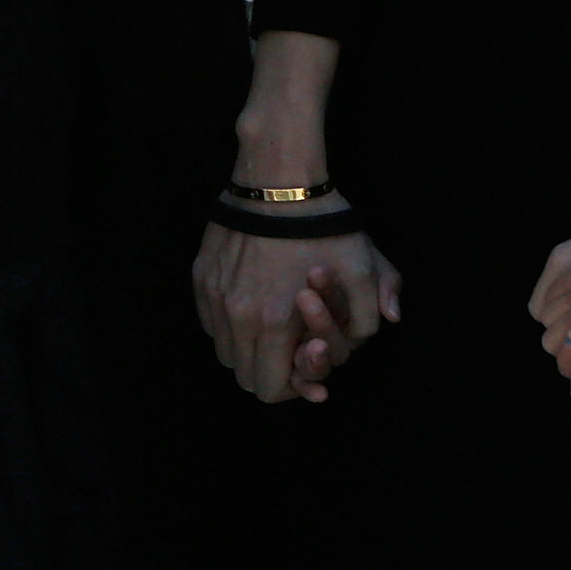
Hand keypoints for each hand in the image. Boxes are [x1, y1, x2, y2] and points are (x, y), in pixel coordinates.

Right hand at [192, 208, 402, 403]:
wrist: (276, 181)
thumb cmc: (323, 228)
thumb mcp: (364, 271)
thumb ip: (369, 317)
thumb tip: (367, 340)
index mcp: (275, 323)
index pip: (269, 389)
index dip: (292, 389)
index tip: (306, 372)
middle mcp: (237, 316)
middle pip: (243, 376)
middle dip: (271, 373)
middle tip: (291, 353)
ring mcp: (214, 296)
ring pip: (223, 351)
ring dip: (248, 350)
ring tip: (271, 329)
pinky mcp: (201, 276)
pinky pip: (210, 322)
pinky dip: (230, 326)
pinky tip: (252, 305)